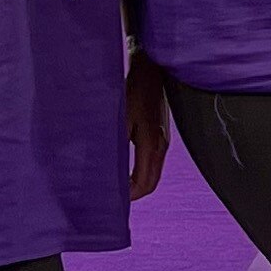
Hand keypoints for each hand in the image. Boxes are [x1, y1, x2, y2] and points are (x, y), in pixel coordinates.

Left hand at [126, 61, 172, 201]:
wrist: (152, 69)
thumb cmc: (134, 90)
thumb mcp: (120, 118)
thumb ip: (116, 145)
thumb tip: (107, 169)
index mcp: (152, 145)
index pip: (144, 184)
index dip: (129, 197)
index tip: (112, 200)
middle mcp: (161, 146)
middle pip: (151, 182)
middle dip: (133, 193)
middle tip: (112, 196)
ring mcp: (163, 140)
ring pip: (152, 173)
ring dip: (137, 182)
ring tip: (116, 184)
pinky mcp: (161, 133)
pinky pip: (152, 161)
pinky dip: (140, 170)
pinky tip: (124, 166)